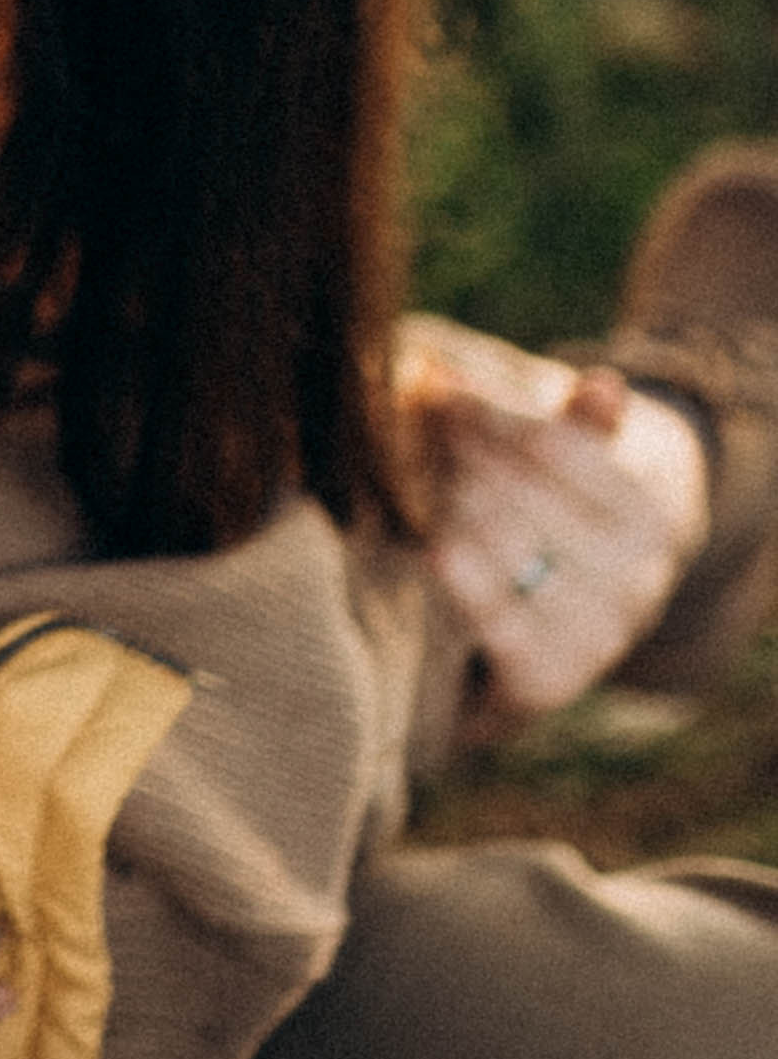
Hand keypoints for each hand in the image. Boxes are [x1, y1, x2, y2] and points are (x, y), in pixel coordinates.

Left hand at [399, 316, 711, 736]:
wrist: (564, 622)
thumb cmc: (556, 509)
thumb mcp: (568, 454)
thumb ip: (556, 414)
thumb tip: (558, 377)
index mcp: (649, 513)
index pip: (555, 446)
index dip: (487, 412)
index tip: (435, 383)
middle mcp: (638, 580)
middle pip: (521, 498)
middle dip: (459, 456)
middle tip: (409, 424)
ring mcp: (600, 636)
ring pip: (508, 555)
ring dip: (449, 510)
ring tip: (414, 481)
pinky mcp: (552, 681)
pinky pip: (502, 627)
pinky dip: (466, 585)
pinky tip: (433, 552)